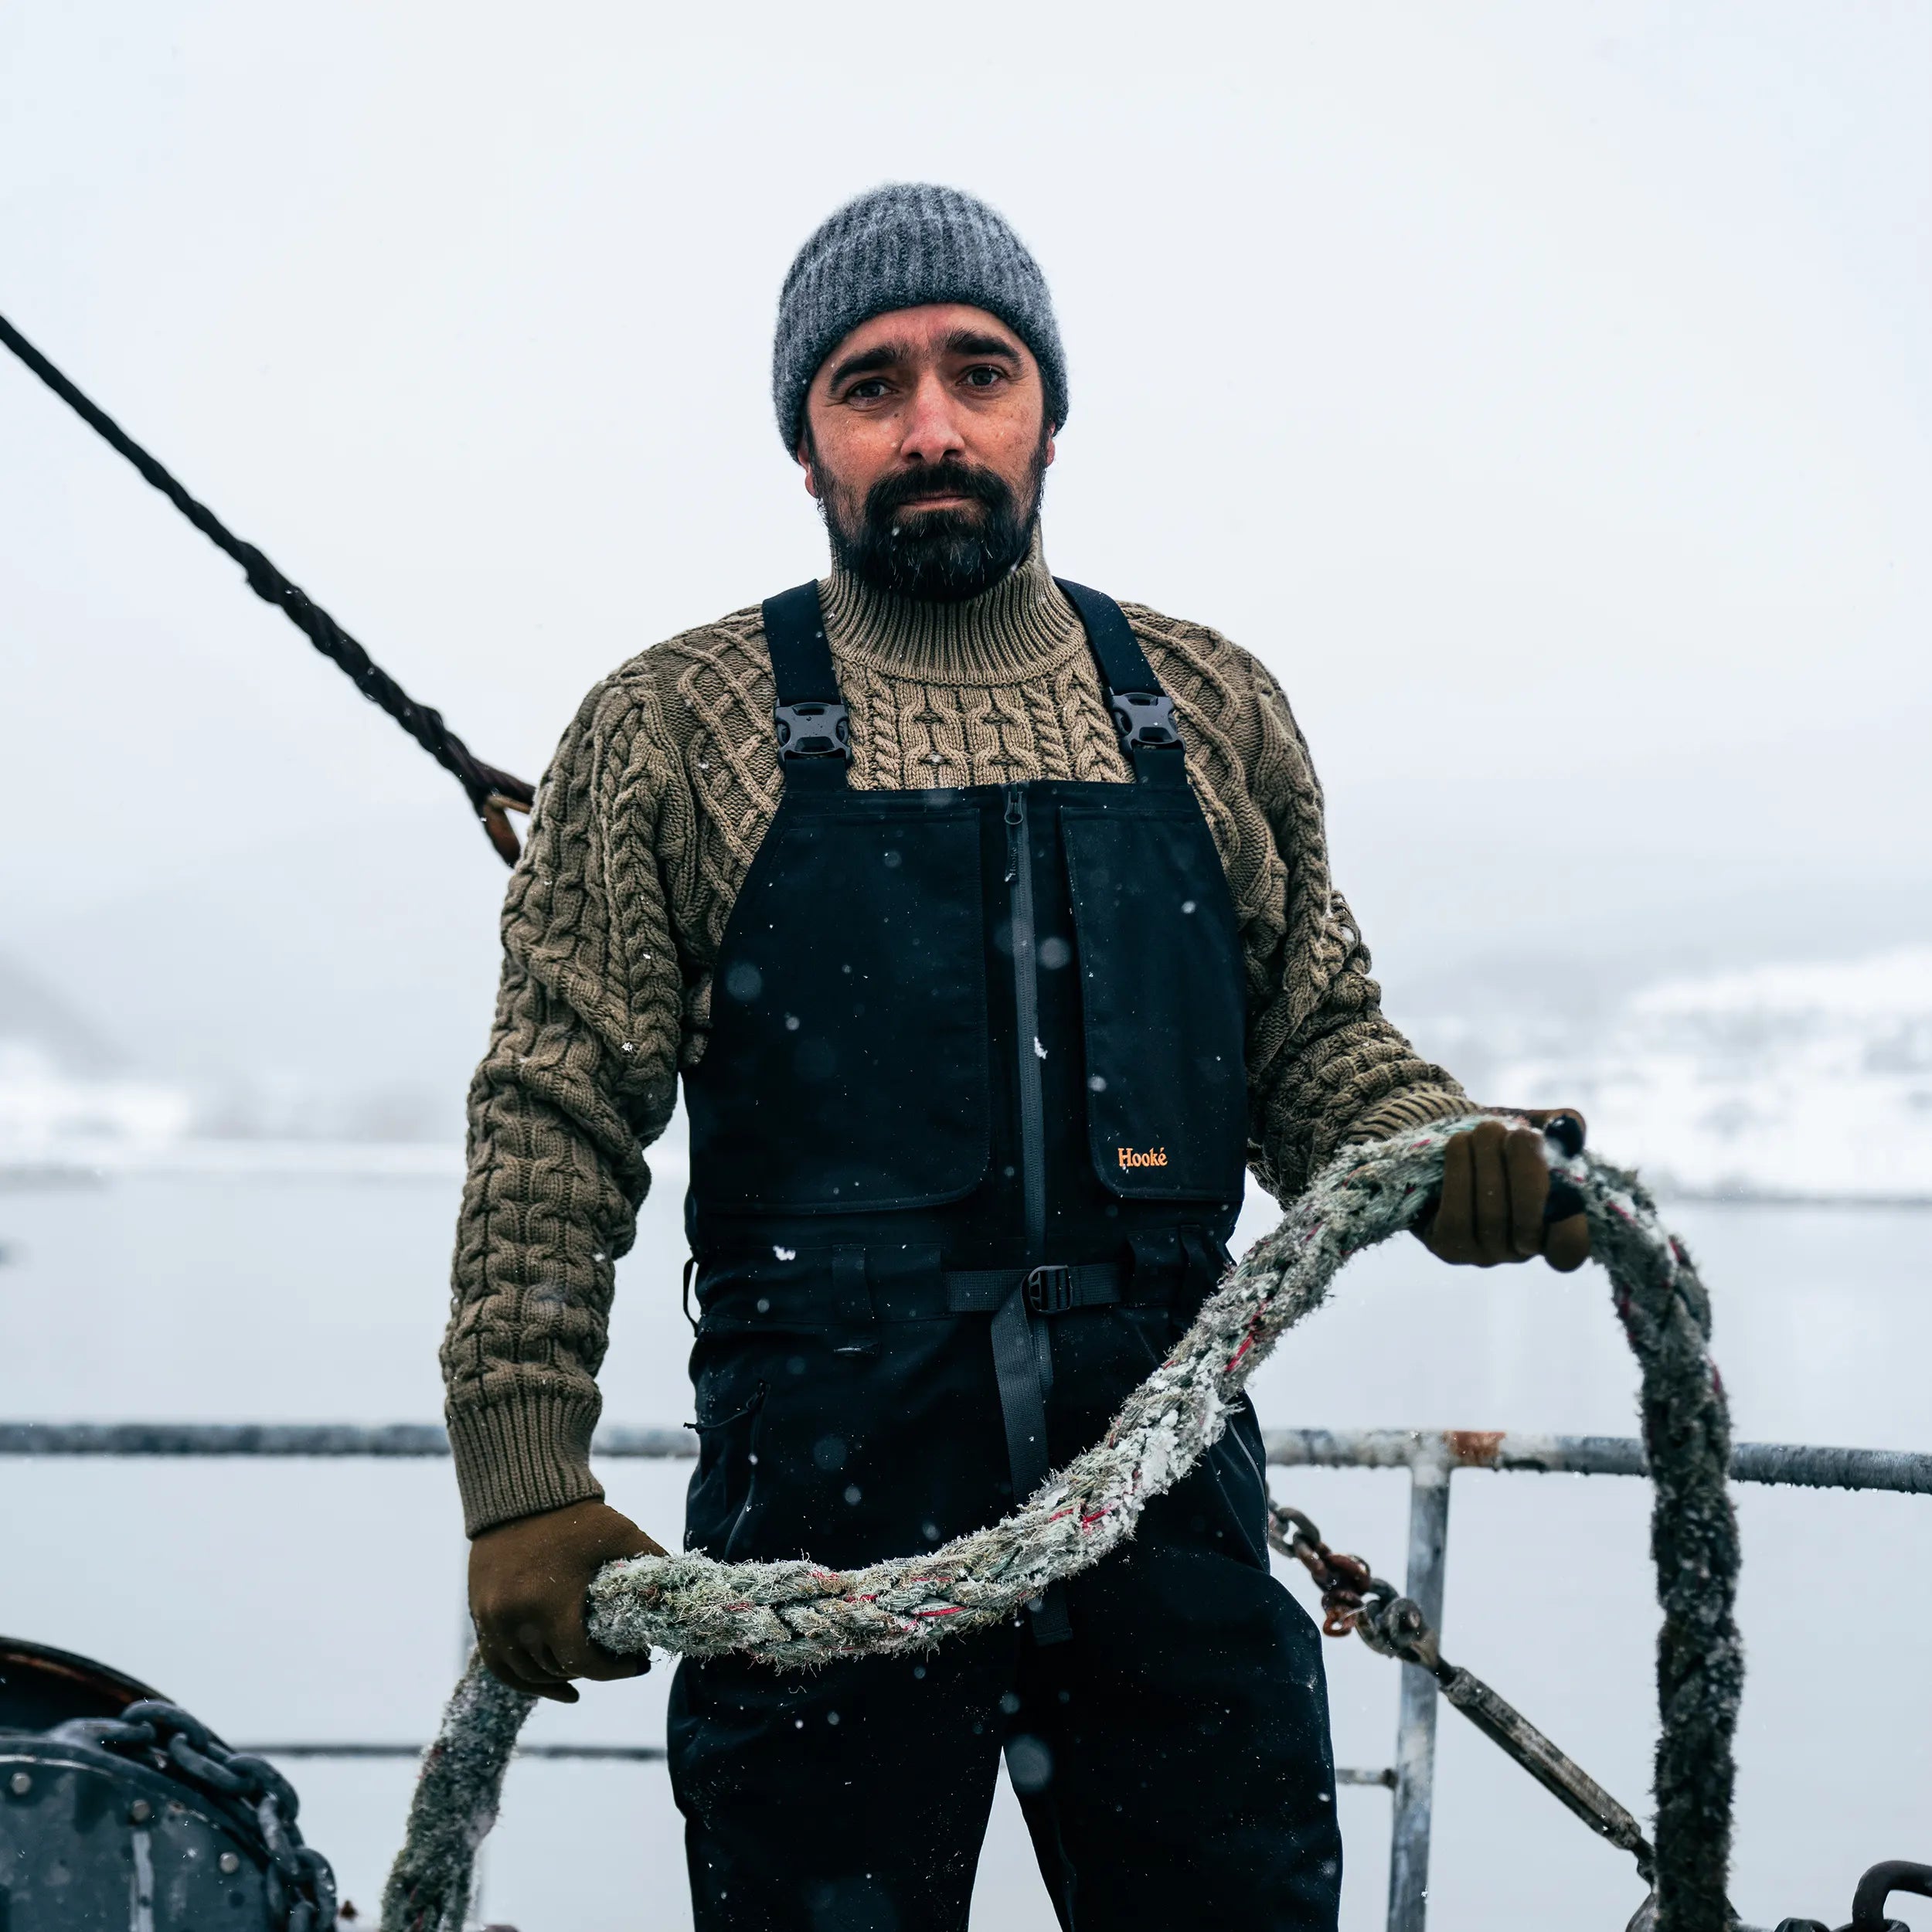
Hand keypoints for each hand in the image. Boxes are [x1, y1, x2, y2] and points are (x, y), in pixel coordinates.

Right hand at [468, 1499, 664, 1700]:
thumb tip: (682, 1591)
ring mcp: (493, 1620)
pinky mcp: (481, 1615)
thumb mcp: (622, 1534)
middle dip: (593, 1669)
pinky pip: (499, 1664)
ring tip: (590, 1672)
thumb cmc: (575, 1516)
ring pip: (527, 1672)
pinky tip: (553, 1686)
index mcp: (551, 1603)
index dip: (615, 1670)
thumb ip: (652, 1562)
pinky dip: (523, 1680)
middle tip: (620, 1659)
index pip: (582, 1661)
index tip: (640, 1663)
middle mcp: (516, 1618)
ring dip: (559, 1678)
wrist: (520, 1493)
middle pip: (556, 1668)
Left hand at [1420, 1111, 1589, 1271]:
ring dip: (1489, 1163)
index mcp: (1553, 1227)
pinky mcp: (1449, 1247)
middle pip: (1528, 1222)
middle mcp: (1521, 1250)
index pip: (1570, 1247)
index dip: (1571, 1226)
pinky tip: (1459, 1144)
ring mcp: (1485, 1253)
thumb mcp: (1539, 1126)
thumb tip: (1568, 1127)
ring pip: (1492, 1216)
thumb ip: (1565, 1125)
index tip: (1563, 1186)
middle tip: (1518, 1134)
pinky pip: (1457, 1217)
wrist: (1451, 1147)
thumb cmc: (1503, 1139)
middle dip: (1525, 1169)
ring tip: (1486, 1130)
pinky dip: (1460, 1173)